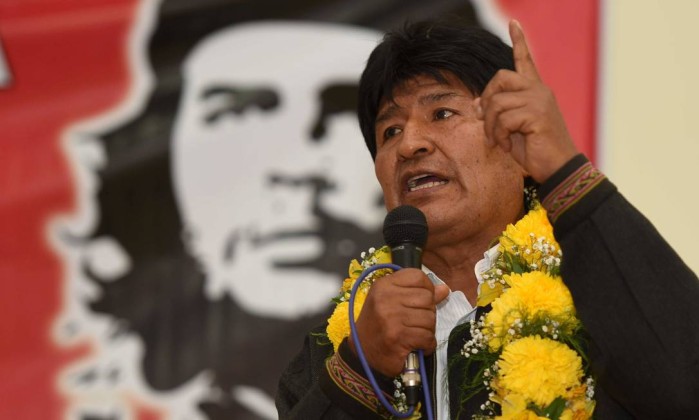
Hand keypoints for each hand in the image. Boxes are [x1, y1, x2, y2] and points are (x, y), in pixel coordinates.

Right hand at [348, 268, 449, 376]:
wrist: (362, 352)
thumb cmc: (379, 324)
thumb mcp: (392, 302)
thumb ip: (418, 293)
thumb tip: (444, 289)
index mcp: (384, 285)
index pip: (418, 276)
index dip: (426, 289)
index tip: (420, 301)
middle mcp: (386, 298)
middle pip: (427, 298)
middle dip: (428, 312)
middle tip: (416, 323)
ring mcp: (391, 317)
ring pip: (430, 318)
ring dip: (427, 330)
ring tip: (415, 335)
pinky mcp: (397, 337)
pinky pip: (427, 337)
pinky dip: (427, 344)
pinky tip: (417, 346)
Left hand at [476, 20, 577, 182]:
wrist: (557, 168)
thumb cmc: (535, 150)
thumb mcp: (511, 128)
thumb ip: (497, 113)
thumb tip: (475, 104)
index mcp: (535, 91)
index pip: (525, 60)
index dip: (519, 41)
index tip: (513, 23)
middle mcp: (539, 90)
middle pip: (500, 78)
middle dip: (486, 101)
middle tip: (486, 122)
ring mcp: (539, 100)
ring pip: (496, 103)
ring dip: (489, 126)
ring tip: (497, 140)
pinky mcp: (536, 114)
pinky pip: (502, 119)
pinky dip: (498, 135)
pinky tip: (506, 146)